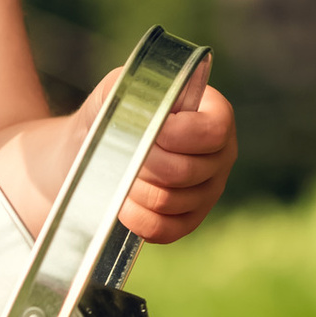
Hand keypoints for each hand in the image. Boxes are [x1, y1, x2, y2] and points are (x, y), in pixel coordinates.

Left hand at [116, 61, 236, 244]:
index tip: (145, 128)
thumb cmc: (114, 113)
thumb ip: (139, 86)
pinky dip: (138, 219)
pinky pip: (168, 230)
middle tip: (125, 153)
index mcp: (215, 114)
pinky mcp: (189, 220)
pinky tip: (123, 205)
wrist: (94, 148)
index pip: (213, 131)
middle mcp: (220, 154)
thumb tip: (152, 105)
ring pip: (172, 201)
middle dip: (144, 164)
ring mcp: (208, 191)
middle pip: (187, 171)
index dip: (175, 134)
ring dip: (135, 189)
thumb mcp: (122, 87)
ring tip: (120, 175)